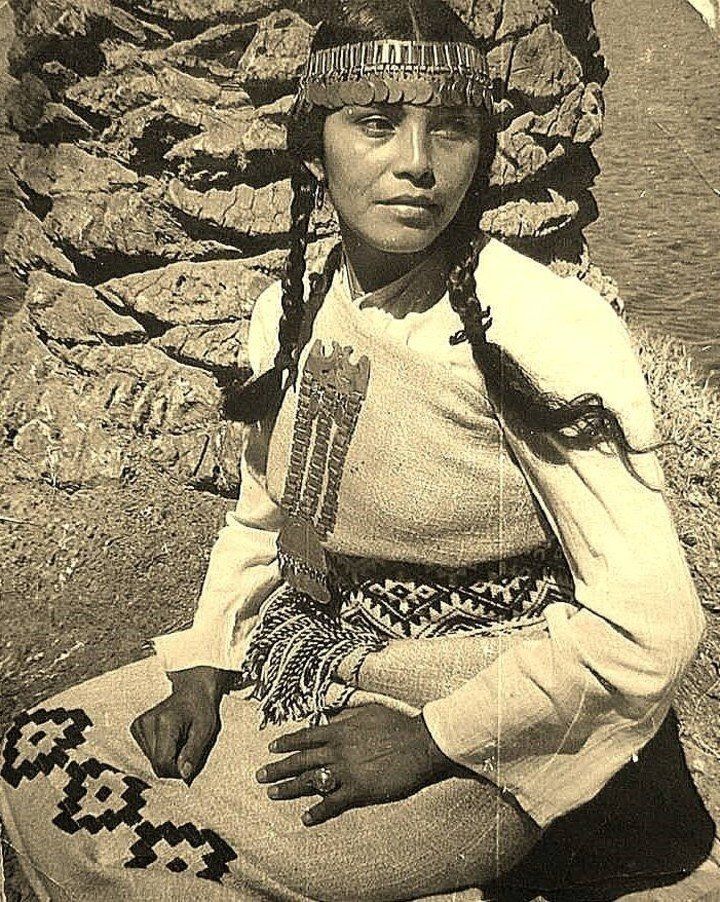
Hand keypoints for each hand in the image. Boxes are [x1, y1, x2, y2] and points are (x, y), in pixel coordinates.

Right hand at [130, 666, 230, 784]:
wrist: (193, 691)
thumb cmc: (201, 710)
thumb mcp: (205, 731)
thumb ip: (193, 753)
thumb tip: (183, 775)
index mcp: (164, 722)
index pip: (163, 763)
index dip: (177, 769)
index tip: (189, 761)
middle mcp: (147, 722)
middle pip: (156, 764)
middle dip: (173, 764)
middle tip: (186, 748)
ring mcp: (139, 725)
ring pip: (151, 761)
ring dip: (166, 758)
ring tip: (178, 741)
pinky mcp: (136, 727)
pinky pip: (147, 753)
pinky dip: (159, 751)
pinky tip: (169, 739)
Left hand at [256, 704, 457, 825]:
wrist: (419, 744)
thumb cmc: (397, 725)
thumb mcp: (368, 711)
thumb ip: (347, 715)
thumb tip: (332, 716)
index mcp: (339, 730)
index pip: (306, 737)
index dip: (287, 742)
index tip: (272, 748)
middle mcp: (337, 751)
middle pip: (300, 760)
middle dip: (278, 768)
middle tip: (260, 776)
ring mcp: (346, 772)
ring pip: (310, 781)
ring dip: (289, 788)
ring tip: (272, 793)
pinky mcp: (358, 791)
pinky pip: (332, 803)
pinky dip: (317, 812)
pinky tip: (306, 817)